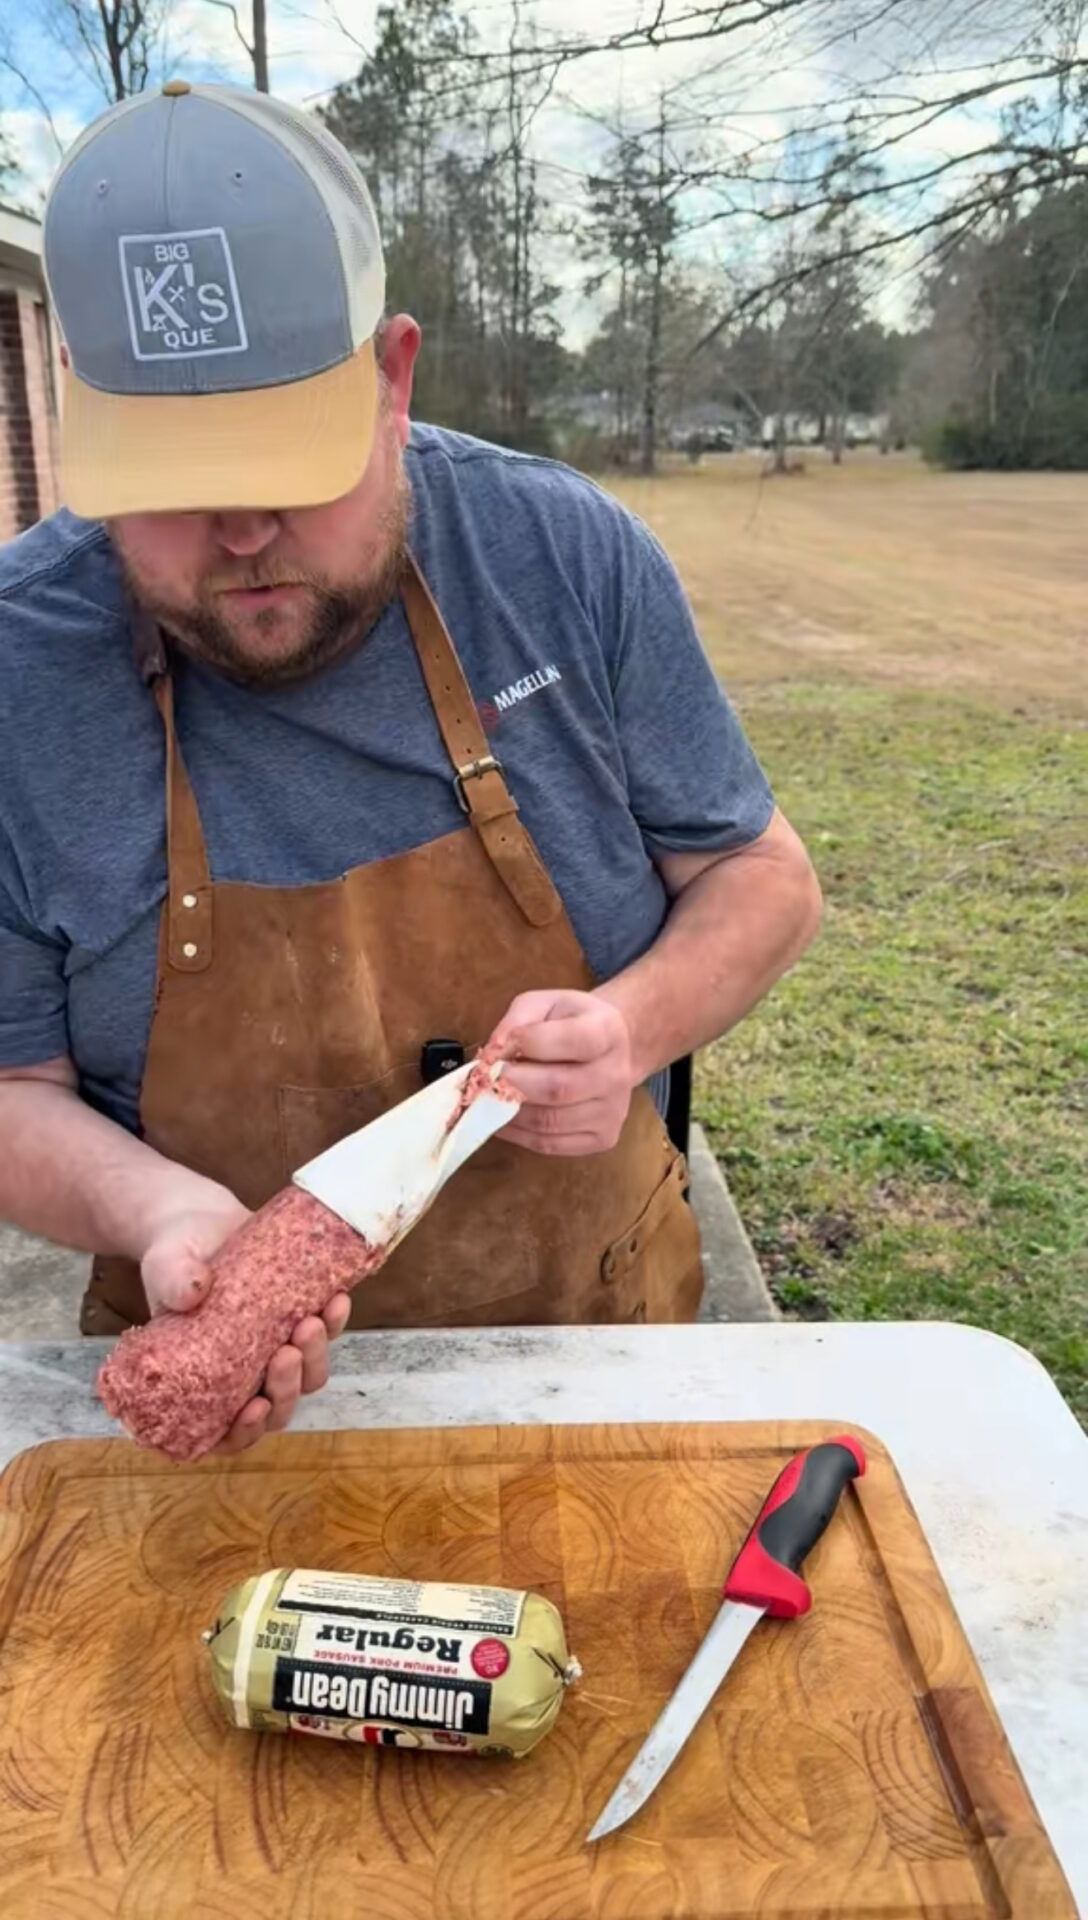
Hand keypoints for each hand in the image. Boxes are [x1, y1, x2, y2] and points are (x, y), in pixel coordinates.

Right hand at [140, 1189, 351, 1456]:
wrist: (199, 1222)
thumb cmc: (174, 1257)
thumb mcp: (165, 1267)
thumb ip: (174, 1281)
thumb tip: (192, 1289)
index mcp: (201, 1384)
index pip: (224, 1435)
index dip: (244, 1433)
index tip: (256, 1406)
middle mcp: (242, 1376)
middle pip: (276, 1408)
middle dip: (287, 1387)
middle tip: (286, 1353)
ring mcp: (273, 1350)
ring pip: (307, 1377)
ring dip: (315, 1357)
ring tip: (312, 1321)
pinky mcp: (296, 1319)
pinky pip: (325, 1333)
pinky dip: (335, 1323)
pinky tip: (336, 1300)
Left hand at [488, 988, 633, 1155]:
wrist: (611, 1048)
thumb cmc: (570, 1022)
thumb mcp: (544, 1003)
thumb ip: (516, 1021)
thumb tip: (492, 1055)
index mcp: (607, 1031)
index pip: (570, 1040)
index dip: (527, 1043)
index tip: (501, 1046)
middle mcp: (616, 1074)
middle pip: (557, 1088)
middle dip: (511, 1084)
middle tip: (487, 1078)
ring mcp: (613, 1112)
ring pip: (549, 1122)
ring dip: (509, 1112)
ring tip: (491, 1097)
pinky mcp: (603, 1138)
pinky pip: (549, 1144)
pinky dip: (517, 1133)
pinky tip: (504, 1117)